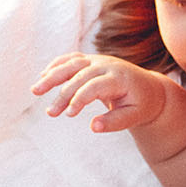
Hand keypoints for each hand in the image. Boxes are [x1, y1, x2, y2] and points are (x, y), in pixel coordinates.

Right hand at [33, 53, 172, 132]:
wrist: (150, 88)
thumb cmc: (142, 105)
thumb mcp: (134, 117)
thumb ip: (115, 123)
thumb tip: (92, 127)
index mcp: (119, 78)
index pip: (94, 86)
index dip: (79, 99)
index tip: (69, 115)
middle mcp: (107, 65)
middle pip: (79, 76)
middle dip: (63, 94)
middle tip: (50, 113)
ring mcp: (98, 60)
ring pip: (71, 64)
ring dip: (52, 76)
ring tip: (35, 91)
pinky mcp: (92, 60)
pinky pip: (71, 59)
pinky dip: (56, 65)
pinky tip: (43, 76)